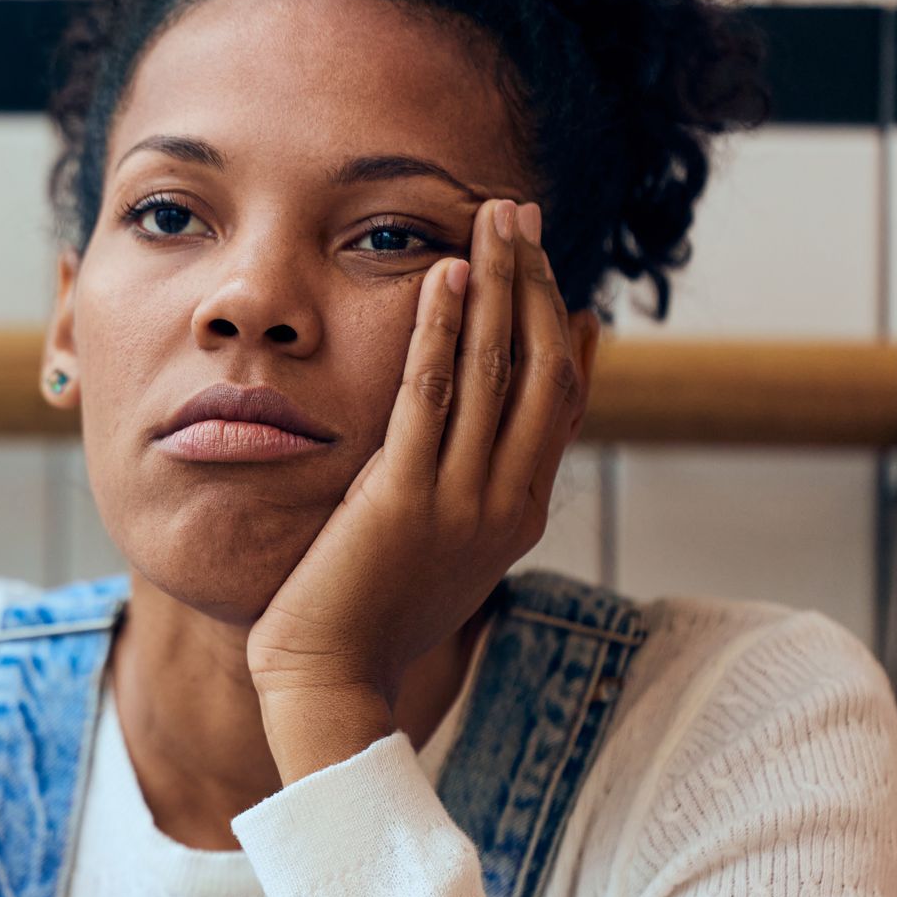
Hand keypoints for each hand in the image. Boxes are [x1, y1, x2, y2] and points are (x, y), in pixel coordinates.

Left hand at [244, 197, 585, 723]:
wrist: (329, 681)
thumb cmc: (365, 616)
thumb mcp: (434, 550)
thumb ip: (455, 495)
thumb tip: (455, 446)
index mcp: (518, 513)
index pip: (562, 402)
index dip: (566, 331)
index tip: (563, 277)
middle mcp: (506, 502)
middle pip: (544, 367)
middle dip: (536, 282)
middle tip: (522, 215)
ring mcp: (461, 500)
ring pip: (497, 370)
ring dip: (498, 285)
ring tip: (493, 219)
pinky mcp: (403, 498)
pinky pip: (429, 397)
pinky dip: (440, 331)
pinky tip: (442, 278)